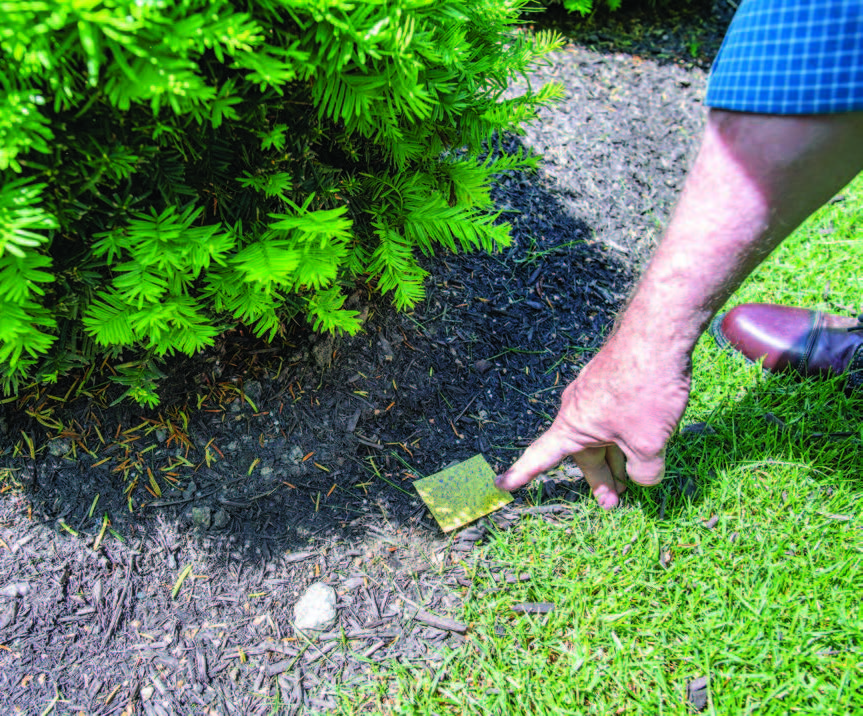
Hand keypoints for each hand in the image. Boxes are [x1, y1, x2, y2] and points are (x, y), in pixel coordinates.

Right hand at [495, 337, 691, 507]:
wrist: (658, 336)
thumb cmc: (644, 391)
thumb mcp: (649, 444)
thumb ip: (645, 471)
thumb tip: (644, 478)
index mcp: (572, 425)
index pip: (540, 457)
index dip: (522, 474)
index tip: (502, 484)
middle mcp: (578, 407)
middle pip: (583, 451)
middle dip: (600, 477)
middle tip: (613, 502)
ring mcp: (596, 391)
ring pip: (603, 433)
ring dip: (617, 456)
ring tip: (637, 477)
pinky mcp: (615, 379)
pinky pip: (616, 415)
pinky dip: (627, 434)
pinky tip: (650, 440)